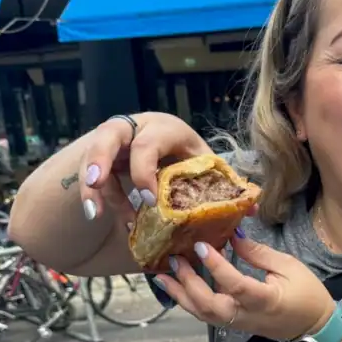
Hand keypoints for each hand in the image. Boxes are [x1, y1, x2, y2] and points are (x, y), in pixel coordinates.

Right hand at [78, 112, 209, 224]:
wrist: (170, 141)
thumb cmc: (189, 154)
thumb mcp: (205, 162)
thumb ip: (221, 182)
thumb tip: (250, 210)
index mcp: (166, 128)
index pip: (148, 144)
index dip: (144, 172)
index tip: (150, 202)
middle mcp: (136, 127)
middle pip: (109, 133)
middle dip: (100, 159)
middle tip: (96, 183)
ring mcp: (116, 140)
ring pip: (94, 154)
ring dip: (92, 186)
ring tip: (95, 214)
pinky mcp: (104, 154)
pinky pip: (91, 173)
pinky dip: (93, 194)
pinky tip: (97, 214)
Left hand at [155, 234, 334, 341]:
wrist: (313, 327)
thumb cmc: (307, 294)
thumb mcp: (289, 266)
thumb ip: (258, 253)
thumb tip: (233, 236)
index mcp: (265, 300)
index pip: (235, 284)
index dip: (216, 266)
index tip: (201, 246)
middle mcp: (246, 315)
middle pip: (209, 306)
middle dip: (188, 283)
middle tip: (174, 260)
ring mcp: (238, 323)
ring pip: (202, 314)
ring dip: (180, 295)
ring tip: (162, 276)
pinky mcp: (234, 324)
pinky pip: (206, 315)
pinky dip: (188, 301)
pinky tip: (177, 286)